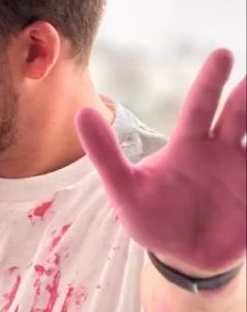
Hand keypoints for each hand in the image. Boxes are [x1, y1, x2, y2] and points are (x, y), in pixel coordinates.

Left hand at [76, 50, 245, 273]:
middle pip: (239, 114)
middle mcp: (221, 150)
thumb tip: (81, 112)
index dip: (211, 81)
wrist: (181, 257)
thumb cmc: (152, 219)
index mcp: (190, 144)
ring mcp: (243, 171)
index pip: (201, 105)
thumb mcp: (125, 191)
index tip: (222, 54)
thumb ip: (106, 154)